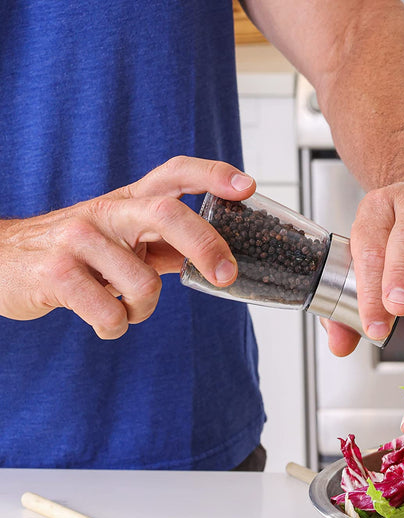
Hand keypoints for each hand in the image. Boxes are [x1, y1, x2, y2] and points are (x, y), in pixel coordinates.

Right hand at [0, 156, 252, 338]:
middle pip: (168, 214)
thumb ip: (165, 242)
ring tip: (128, 309)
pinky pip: (111, 313)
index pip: (175, 173)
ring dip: (145, 310)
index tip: (246, 187)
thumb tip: (221, 253)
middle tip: (225, 275)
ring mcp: (77, 241)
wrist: (0, 262)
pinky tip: (105, 321)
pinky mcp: (55, 274)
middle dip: (207, 247)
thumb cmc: (74, 252)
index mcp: (127, 201)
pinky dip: (116, 327)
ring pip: (144, 282)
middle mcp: (104, 213)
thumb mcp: (120, 237)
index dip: (213, 175)